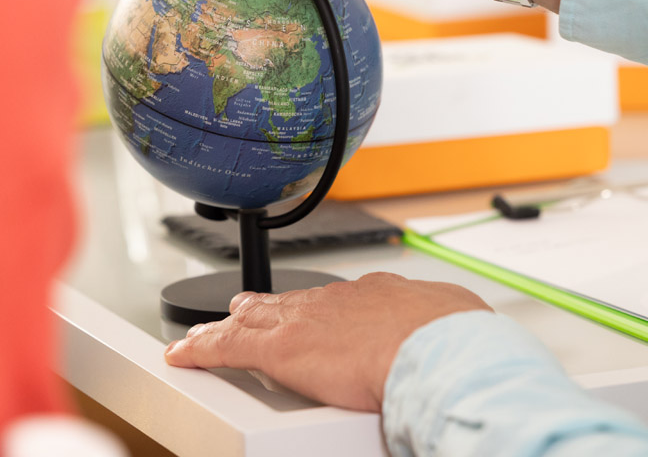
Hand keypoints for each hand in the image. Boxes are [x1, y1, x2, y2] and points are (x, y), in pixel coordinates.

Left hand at [163, 272, 492, 410]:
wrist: (437, 347)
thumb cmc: (454, 338)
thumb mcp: (454, 320)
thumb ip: (443, 324)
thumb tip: (463, 331)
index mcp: (380, 293)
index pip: (339, 298)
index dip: (321, 307)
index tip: (318, 313)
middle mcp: (337, 299)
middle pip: (290, 300)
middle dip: (267, 305)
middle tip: (247, 307)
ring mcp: (305, 321)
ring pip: (252, 319)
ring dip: (230, 325)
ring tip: (210, 331)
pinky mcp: (277, 348)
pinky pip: (226, 347)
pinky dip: (202, 349)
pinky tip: (185, 353)